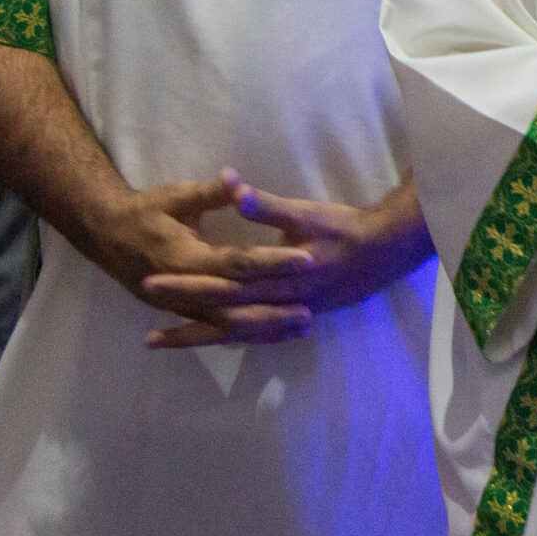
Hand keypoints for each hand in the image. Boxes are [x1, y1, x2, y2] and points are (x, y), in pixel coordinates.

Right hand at [85, 177, 317, 342]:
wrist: (106, 235)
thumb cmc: (145, 211)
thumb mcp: (177, 196)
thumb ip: (211, 192)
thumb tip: (237, 179)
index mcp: (186, 258)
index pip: (237, 263)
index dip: (272, 261)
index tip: (306, 258)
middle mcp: (184, 289)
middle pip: (236, 304)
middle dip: (273, 309)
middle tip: (310, 312)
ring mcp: (182, 306)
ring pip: (228, 325)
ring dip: (264, 329)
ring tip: (301, 330)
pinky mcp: (182, 311)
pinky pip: (216, 330)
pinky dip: (245, 335)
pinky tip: (273, 337)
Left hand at [138, 170, 433, 349]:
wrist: (388, 251)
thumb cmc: (346, 228)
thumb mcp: (307, 213)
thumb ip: (269, 207)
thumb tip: (235, 192)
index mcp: (276, 277)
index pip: (222, 283)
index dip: (186, 283)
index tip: (152, 283)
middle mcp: (279, 303)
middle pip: (223, 316)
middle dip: (185, 323)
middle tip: (147, 336)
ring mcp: (290, 314)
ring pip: (239, 334)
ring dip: (202, 338)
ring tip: (166, 344)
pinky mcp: (302, 316)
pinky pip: (261, 336)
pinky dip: (236, 340)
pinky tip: (219, 341)